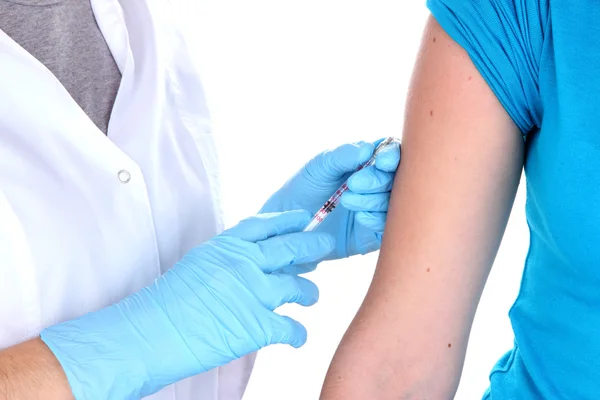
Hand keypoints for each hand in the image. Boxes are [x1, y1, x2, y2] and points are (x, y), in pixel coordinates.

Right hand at [40, 211, 334, 399]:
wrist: (147, 334)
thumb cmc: (164, 303)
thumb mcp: (196, 266)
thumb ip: (226, 259)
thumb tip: (248, 261)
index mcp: (226, 246)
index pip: (265, 226)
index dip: (288, 220)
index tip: (303, 218)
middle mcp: (245, 264)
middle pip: (290, 250)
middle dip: (313, 247)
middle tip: (325, 246)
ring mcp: (254, 293)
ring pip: (298, 287)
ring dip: (309, 293)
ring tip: (311, 296)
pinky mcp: (258, 325)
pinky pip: (292, 327)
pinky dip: (298, 334)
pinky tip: (299, 337)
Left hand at [260, 139, 400, 273]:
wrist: (290, 224)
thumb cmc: (304, 189)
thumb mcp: (318, 167)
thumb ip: (342, 155)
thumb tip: (368, 148)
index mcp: (367, 162)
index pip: (391, 152)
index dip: (392, 155)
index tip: (383, 162)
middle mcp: (377, 184)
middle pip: (398, 177)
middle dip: (377, 180)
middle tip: (352, 184)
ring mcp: (377, 208)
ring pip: (395, 202)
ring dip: (374, 200)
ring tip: (347, 201)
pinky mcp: (374, 232)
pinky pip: (388, 226)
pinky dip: (377, 220)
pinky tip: (359, 218)